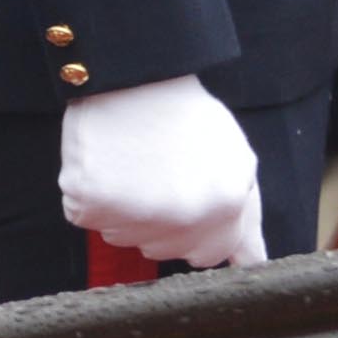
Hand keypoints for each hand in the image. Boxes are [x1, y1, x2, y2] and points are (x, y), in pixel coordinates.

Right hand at [55, 76, 267, 273]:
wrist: (134, 73)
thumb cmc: (184, 114)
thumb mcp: (235, 162)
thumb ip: (246, 220)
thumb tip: (253, 265)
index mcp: (224, 208)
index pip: (205, 254)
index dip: (194, 226)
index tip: (182, 194)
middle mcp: (182, 219)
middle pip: (163, 250)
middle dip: (160, 222)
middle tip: (155, 172)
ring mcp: (134, 214)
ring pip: (122, 235)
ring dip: (123, 210)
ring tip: (130, 163)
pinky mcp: (89, 203)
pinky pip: (84, 216)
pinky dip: (89, 195)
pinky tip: (103, 162)